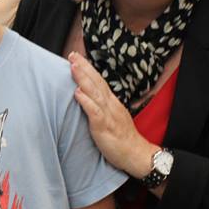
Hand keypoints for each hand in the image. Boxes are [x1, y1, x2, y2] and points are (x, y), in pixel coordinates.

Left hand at [68, 52, 155, 178]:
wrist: (136, 153)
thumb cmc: (122, 137)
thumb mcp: (111, 117)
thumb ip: (100, 106)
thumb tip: (86, 95)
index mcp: (111, 102)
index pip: (98, 81)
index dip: (87, 68)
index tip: (76, 58)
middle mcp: (110, 104)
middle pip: (96, 82)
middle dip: (83, 67)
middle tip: (72, 55)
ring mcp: (108, 114)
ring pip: (94, 93)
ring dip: (83, 79)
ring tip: (73, 67)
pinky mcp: (105, 126)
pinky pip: (95, 112)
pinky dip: (86, 102)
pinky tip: (78, 93)